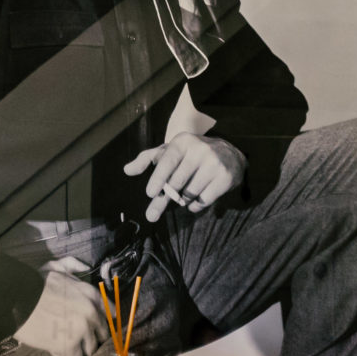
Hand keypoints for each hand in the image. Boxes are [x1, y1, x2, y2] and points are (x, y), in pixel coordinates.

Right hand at [13, 260, 109, 355]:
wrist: (16, 298)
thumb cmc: (33, 283)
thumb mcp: (55, 266)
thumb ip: (73, 265)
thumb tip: (85, 267)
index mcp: (91, 294)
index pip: (109, 314)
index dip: (100, 323)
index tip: (92, 328)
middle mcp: (91, 312)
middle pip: (101, 335)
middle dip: (89, 337)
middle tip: (74, 338)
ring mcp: (81, 329)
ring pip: (89, 349)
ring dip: (77, 348)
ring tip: (61, 342)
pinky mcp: (69, 344)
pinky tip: (54, 347)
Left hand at [125, 133, 245, 222]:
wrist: (230, 154)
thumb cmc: (191, 154)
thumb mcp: (170, 151)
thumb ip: (147, 159)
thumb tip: (127, 170)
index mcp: (183, 141)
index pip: (168, 161)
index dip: (158, 177)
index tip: (150, 193)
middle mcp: (200, 150)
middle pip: (177, 182)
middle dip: (163, 199)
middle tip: (152, 214)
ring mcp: (214, 164)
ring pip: (189, 193)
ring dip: (182, 201)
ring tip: (184, 195)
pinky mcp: (225, 178)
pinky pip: (203, 200)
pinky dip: (195, 205)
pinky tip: (197, 197)